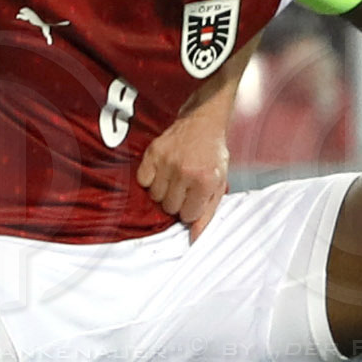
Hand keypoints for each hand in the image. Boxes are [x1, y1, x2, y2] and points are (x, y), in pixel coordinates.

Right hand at [138, 97, 231, 241]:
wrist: (202, 122)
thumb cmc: (212, 155)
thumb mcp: (218, 184)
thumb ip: (207, 213)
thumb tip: (194, 238)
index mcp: (205, 181)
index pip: (188, 215)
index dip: (191, 208)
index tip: (195, 196)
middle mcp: (185, 172)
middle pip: (170, 208)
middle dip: (178, 201)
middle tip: (185, 186)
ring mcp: (167, 162)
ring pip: (155, 197)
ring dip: (164, 191)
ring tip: (174, 178)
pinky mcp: (153, 153)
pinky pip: (143, 181)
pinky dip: (150, 180)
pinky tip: (162, 172)